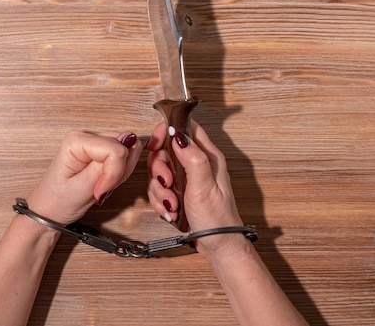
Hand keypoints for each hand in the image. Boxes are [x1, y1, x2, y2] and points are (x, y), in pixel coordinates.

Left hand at [27, 130, 141, 225]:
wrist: (48, 211)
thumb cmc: (57, 201)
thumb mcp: (81, 189)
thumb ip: (105, 167)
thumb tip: (128, 144)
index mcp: (77, 141)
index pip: (116, 149)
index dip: (114, 173)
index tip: (100, 190)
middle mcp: (86, 136)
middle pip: (123, 146)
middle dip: (119, 171)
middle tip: (102, 187)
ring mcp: (94, 142)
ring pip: (126, 150)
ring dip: (120, 172)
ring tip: (101, 185)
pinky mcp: (100, 150)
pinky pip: (123, 157)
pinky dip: (119, 172)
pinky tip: (104, 182)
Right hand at [146, 120, 243, 252]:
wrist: (218, 246)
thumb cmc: (218, 219)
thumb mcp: (204, 187)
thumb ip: (193, 158)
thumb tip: (179, 135)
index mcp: (208, 156)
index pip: (186, 128)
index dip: (168, 130)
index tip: (155, 143)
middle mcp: (196, 164)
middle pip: (166, 150)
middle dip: (159, 168)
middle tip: (167, 182)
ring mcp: (186, 179)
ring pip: (159, 172)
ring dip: (160, 189)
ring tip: (172, 203)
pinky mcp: (178, 192)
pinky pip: (159, 189)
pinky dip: (160, 200)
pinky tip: (170, 211)